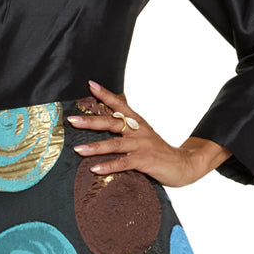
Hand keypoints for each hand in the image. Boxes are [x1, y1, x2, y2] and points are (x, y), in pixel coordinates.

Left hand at [69, 81, 232, 187]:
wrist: (182, 165)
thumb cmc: (158, 152)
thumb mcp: (143, 136)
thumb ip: (128, 129)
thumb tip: (108, 120)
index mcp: (137, 123)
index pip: (120, 104)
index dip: (106, 94)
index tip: (91, 84)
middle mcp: (138, 131)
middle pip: (111, 123)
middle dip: (90, 121)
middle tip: (71, 120)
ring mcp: (141, 145)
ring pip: (114, 144)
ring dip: (94, 147)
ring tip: (77, 150)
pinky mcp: (145, 161)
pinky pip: (123, 163)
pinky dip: (108, 166)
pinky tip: (95, 169)